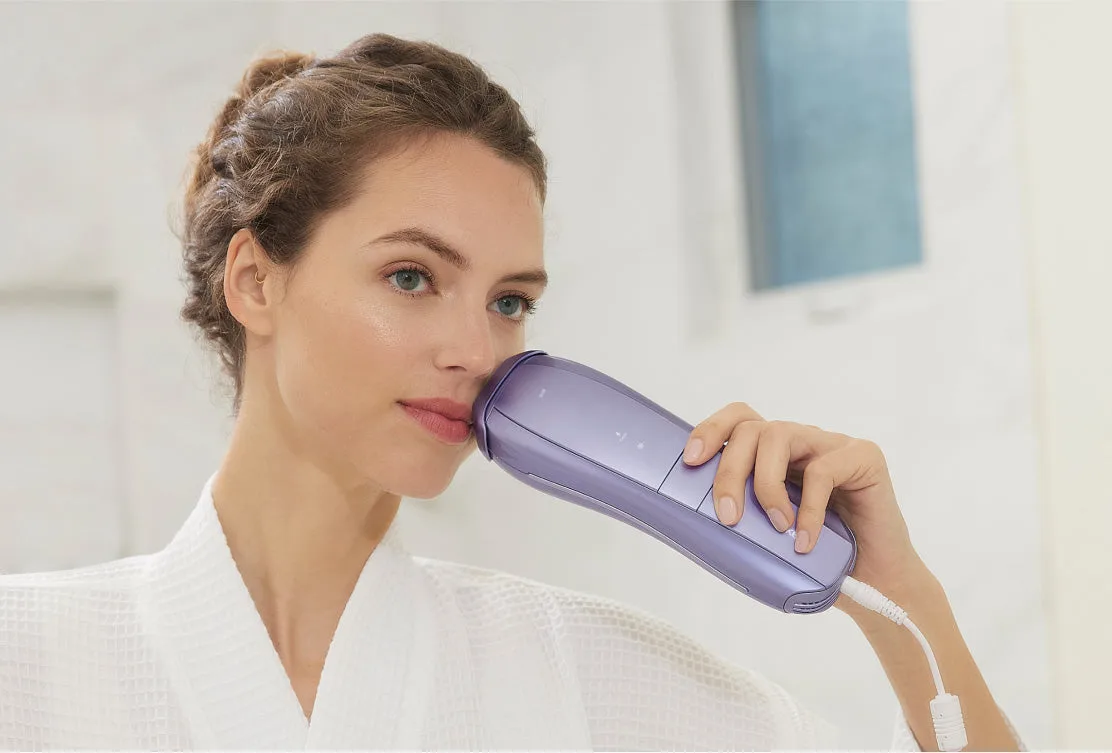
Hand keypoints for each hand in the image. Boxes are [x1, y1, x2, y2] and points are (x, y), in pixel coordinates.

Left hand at [682, 402, 934, 611]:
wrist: (875, 585)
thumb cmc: (817, 560)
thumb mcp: (766, 534)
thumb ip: (742, 513)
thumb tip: (691, 518)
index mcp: (776, 454)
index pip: (739, 419)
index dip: (711, 430)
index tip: (690, 461)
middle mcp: (803, 440)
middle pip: (752, 429)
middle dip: (730, 471)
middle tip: (727, 516)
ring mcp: (833, 445)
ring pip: (780, 436)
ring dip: (766, 484)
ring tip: (776, 527)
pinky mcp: (864, 457)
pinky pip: (823, 470)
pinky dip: (808, 508)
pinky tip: (805, 541)